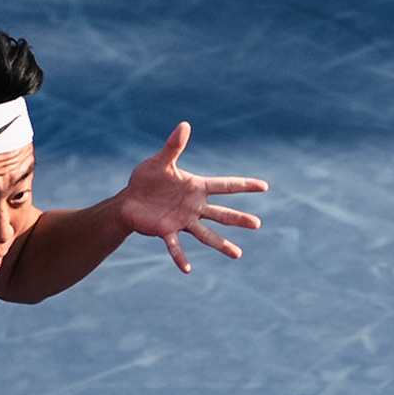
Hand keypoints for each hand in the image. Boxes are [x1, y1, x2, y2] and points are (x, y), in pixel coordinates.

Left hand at [118, 123, 267, 273]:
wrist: (129, 200)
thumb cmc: (146, 179)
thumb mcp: (160, 161)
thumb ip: (174, 146)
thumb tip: (185, 124)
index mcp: (196, 187)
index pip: (225, 185)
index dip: (244, 185)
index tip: (264, 186)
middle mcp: (193, 206)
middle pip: (221, 213)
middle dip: (239, 218)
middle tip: (257, 224)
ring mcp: (182, 221)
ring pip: (206, 234)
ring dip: (221, 244)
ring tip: (238, 254)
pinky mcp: (166, 231)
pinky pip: (175, 246)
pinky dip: (180, 257)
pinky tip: (187, 269)